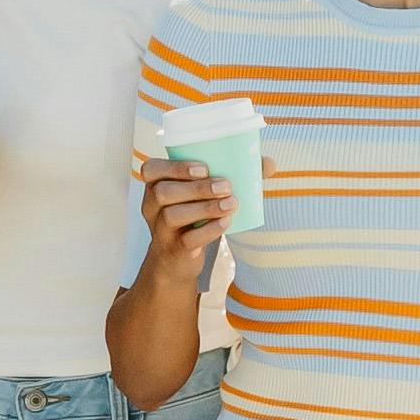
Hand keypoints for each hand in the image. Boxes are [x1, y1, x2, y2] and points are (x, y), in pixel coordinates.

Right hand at [129, 150, 236, 286]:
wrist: (179, 257)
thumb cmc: (195, 215)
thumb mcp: (205, 194)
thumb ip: (235, 175)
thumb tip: (269, 163)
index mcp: (156, 185)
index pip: (151, 169)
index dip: (174, 167)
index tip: (204, 168)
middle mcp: (152, 206)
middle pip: (163, 192)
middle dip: (197, 188)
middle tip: (226, 187)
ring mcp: (160, 230)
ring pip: (172, 215)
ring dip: (205, 208)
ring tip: (231, 204)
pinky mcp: (173, 250)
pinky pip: (187, 240)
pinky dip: (209, 230)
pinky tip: (226, 223)